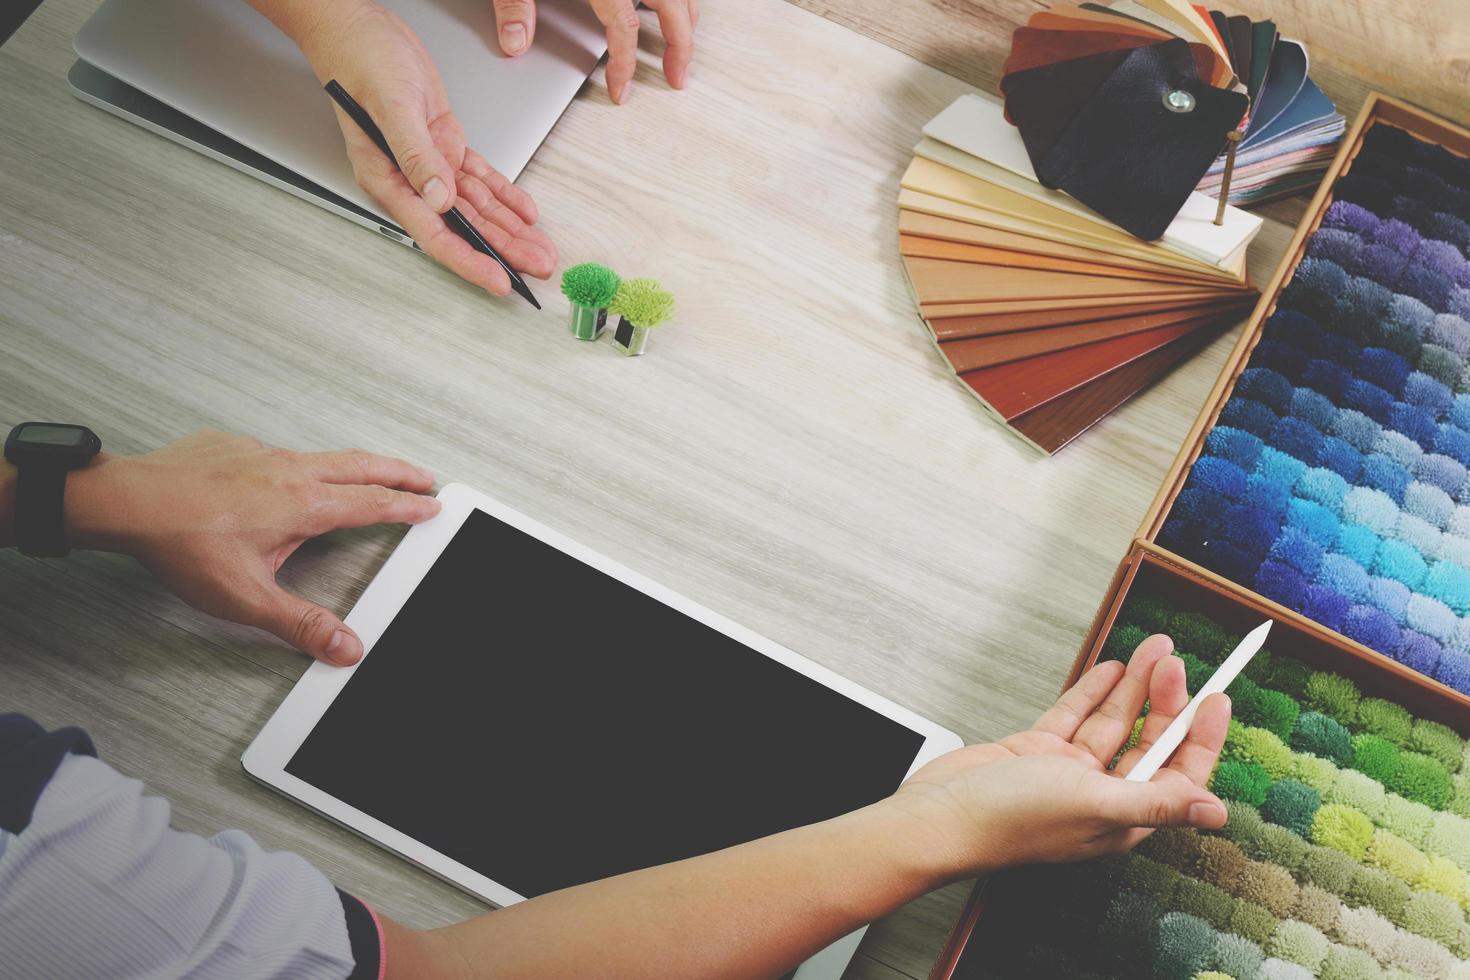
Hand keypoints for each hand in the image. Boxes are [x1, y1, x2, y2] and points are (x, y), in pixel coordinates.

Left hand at [64, 431, 441, 665]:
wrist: (127, 500)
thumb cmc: (181, 543)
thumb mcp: (246, 597)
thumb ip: (299, 623)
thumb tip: (345, 647)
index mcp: (304, 504)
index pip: (372, 503)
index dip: (407, 506)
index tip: (431, 506)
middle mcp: (291, 472)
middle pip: (362, 465)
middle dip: (399, 471)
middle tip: (423, 477)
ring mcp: (262, 455)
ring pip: (324, 455)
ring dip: (356, 464)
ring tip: (367, 475)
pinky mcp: (234, 447)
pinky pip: (280, 453)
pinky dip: (301, 464)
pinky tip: (286, 479)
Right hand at [278, 0, 557, 295]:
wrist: (360, 29)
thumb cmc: (361, 61)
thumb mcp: (393, 107)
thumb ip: (415, 156)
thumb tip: (438, 199)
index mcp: (388, 178)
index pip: (435, 233)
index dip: (470, 259)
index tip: (498, 279)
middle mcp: (411, 179)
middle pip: (463, 227)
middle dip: (503, 250)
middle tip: (537, 267)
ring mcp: (429, 164)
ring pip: (476, 208)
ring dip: (510, 229)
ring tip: (540, 248)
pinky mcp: (443, 146)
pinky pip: (479, 179)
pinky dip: (504, 195)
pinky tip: (524, 212)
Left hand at [492, 0, 697, 103]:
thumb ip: (515, 4)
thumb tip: (515, 43)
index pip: (625, 28)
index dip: (624, 64)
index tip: (621, 91)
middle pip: (675, 9)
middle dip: (681, 46)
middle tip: (678, 77)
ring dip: (685, 17)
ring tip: (680, 42)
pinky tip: (665, 4)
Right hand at [891, 635, 1229, 879]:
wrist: (941, 814)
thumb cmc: (1011, 821)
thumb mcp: (1094, 804)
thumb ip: (1156, 803)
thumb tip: (1217, 812)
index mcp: (1123, 819)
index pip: (1178, 773)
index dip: (1200, 736)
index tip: (1217, 699)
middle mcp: (1100, 796)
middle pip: (1147, 741)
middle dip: (1165, 701)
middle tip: (1174, 661)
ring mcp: (1067, 772)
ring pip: (1112, 722)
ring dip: (1134, 687)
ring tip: (1154, 650)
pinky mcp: (1036, 752)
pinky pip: (1075, 715)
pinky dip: (1093, 692)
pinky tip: (1112, 670)